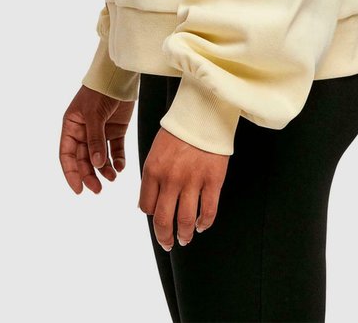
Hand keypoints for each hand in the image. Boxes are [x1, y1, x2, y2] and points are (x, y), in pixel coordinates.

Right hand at [59, 84, 134, 193]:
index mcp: (72, 127)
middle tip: (98, 189)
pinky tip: (120, 167)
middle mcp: (84, 132)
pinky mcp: (116, 130)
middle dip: (90, 175)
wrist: (120, 76)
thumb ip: (95, 140)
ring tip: (112, 177)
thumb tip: (96, 164)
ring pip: (100, 158)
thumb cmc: (100, 91)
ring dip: (105, 169)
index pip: (67, 155)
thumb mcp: (94, 115)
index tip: (78, 189)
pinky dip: (117, 160)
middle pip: (84, 160)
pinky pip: (115, 150)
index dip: (71, 173)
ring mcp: (100, 132)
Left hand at [139, 127, 228, 249]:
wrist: (204, 113)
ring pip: (185, 220)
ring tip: (185, 238)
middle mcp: (170, 178)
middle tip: (168, 243)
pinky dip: (204, 223)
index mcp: (153, 169)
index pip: (146, 206)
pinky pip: (208, 211)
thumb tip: (145, 206)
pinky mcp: (213, 180)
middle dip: (164, 237)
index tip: (157, 218)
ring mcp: (192, 181)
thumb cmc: (179, 132)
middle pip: (163, 220)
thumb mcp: (156, 151)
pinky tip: (201, 225)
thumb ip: (151, 177)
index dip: (151, 215)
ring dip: (184, 235)